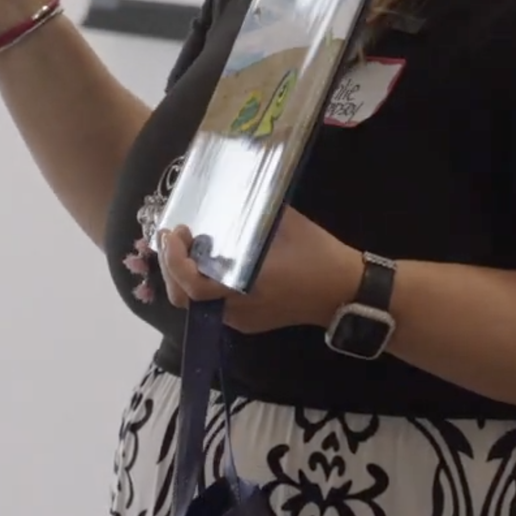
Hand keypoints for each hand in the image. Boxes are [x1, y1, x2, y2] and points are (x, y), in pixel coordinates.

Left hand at [155, 209, 361, 336]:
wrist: (345, 291)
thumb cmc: (317, 254)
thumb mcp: (285, 224)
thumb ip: (253, 214)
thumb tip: (229, 193)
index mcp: (246, 286)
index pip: (192, 285)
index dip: (175, 261)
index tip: (177, 232)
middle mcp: (238, 309)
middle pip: (184, 298)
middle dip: (170, 267)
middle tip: (173, 236)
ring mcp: (242, 320)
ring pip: (196, 303)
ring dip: (183, 275)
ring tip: (185, 246)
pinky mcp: (249, 322)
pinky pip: (213, 305)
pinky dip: (200, 283)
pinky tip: (205, 261)